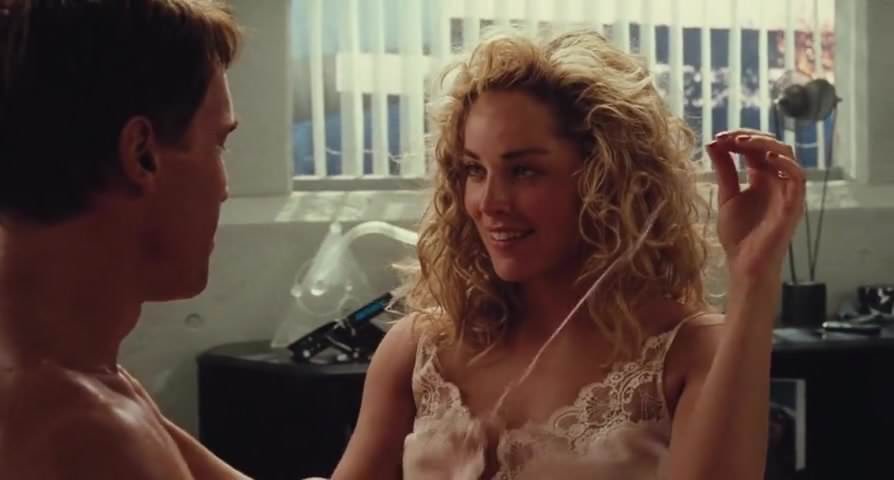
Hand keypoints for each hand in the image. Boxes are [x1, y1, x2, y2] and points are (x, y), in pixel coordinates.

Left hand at [705, 129, 805, 281]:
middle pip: (771, 146)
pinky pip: (798, 176)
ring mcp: (786, 190)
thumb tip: (713, 143)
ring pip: (786, 155)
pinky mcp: (794, 203)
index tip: (717, 136)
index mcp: (760, 177)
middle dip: (749, 137)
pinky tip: (768, 158)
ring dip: (765, 144)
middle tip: (727, 136)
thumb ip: (723, 170)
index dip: (739, 138)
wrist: (745, 263)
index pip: (755, 148)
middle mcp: (776, 180)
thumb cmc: (738, 234)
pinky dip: (785, 163)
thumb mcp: (726, 195)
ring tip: (742, 142)